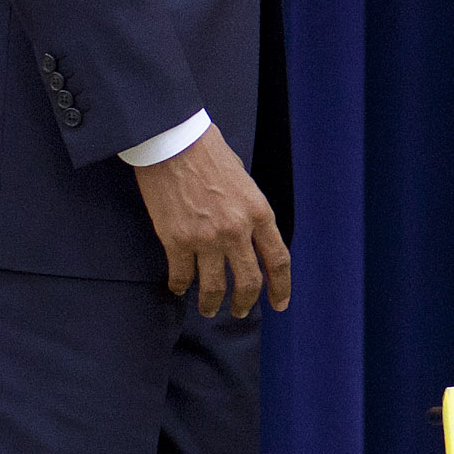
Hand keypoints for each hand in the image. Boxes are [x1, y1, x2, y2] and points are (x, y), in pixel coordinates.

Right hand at [134, 130, 288, 318]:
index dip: (281, 287)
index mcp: (259, 213)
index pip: (278, 260)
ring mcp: (207, 239)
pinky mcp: (177, 241)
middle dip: (245, 303)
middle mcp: (237, 231)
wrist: (172, 142)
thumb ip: (249, 212)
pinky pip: (182, 276)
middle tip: (239, 311)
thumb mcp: (244, 181)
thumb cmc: (208, 153)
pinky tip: (179, 288)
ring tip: (208, 309)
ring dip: (212, 303)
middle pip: (249, 281)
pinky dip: (181, 286)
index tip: (279, 304)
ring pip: (214, 287)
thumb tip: (249, 237)